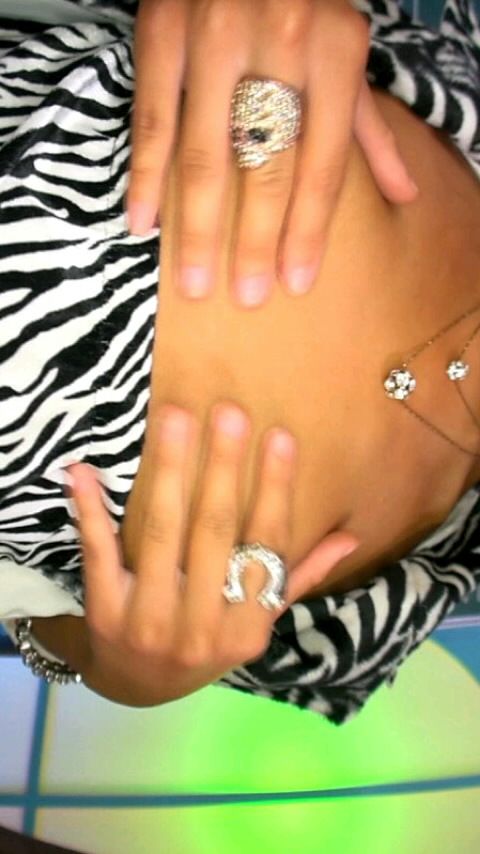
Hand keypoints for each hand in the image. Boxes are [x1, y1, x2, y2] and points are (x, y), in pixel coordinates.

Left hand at [69, 402, 357, 706]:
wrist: (138, 687)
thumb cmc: (206, 640)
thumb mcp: (255, 620)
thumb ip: (296, 576)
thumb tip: (350, 536)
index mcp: (249, 626)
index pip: (267, 545)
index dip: (275, 489)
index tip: (280, 436)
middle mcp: (204, 627)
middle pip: (215, 531)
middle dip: (223, 467)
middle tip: (228, 412)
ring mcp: (151, 622)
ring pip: (163, 533)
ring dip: (169, 471)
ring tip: (176, 418)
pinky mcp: (105, 615)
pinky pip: (100, 554)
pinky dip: (91, 511)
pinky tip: (84, 472)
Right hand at [127, 0, 417, 306]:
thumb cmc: (306, 2)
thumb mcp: (346, 51)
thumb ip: (369, 127)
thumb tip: (404, 197)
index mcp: (335, 51)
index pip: (323, 162)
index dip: (309, 229)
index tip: (295, 284)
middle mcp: (281, 41)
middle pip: (266, 165)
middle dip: (255, 240)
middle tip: (245, 298)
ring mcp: (214, 35)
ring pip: (204, 152)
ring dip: (196, 226)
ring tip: (195, 282)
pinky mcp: (161, 29)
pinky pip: (152, 119)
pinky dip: (145, 176)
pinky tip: (142, 224)